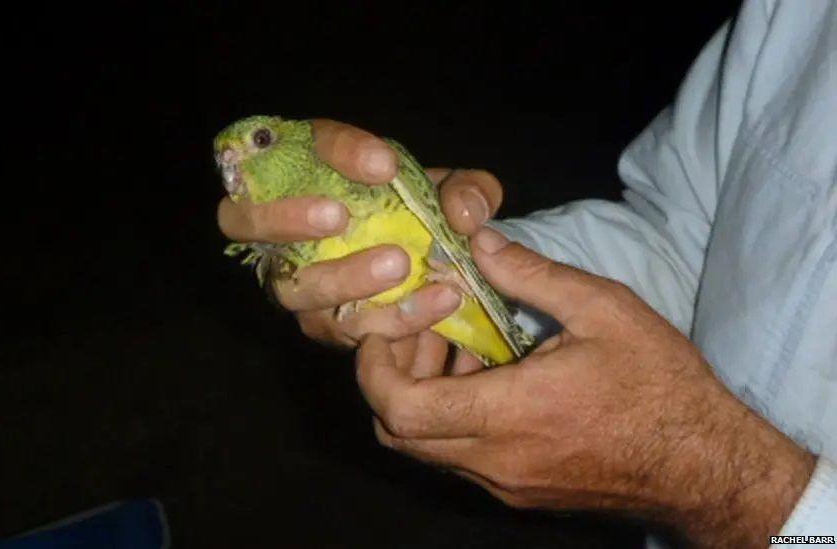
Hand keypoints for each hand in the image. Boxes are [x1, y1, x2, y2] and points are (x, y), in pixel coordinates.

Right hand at [217, 119, 503, 348]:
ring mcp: (293, 279)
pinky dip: (392, 318)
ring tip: (401, 264)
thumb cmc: (424, 213)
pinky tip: (436, 303)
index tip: (384, 164)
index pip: (288, 146)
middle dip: (286, 218)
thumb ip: (466, 189)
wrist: (436, 266)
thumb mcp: (453, 193)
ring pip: (291, 285)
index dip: (331, 152)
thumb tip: (462, 216)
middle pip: (241, 220)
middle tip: (340, 216)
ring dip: (341, 276)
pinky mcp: (323, 324)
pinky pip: (344, 327)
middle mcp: (276, 227)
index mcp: (297, 171)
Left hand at [355, 228, 815, 548]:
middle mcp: (495, 461)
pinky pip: (459, 460)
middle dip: (390, 378)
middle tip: (419, 331)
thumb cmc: (660, 383)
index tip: (383, 327)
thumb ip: (532, 274)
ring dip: (421, 398)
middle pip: (398, 432)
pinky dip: (451, 419)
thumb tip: (479, 241)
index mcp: (511, 413)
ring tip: (457, 348)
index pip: (400, 408)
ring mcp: (505, 484)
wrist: (706, 465)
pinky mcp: (519, 493)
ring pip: (426, 448)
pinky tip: (488, 380)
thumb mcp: (603, 310)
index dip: (372, 368)